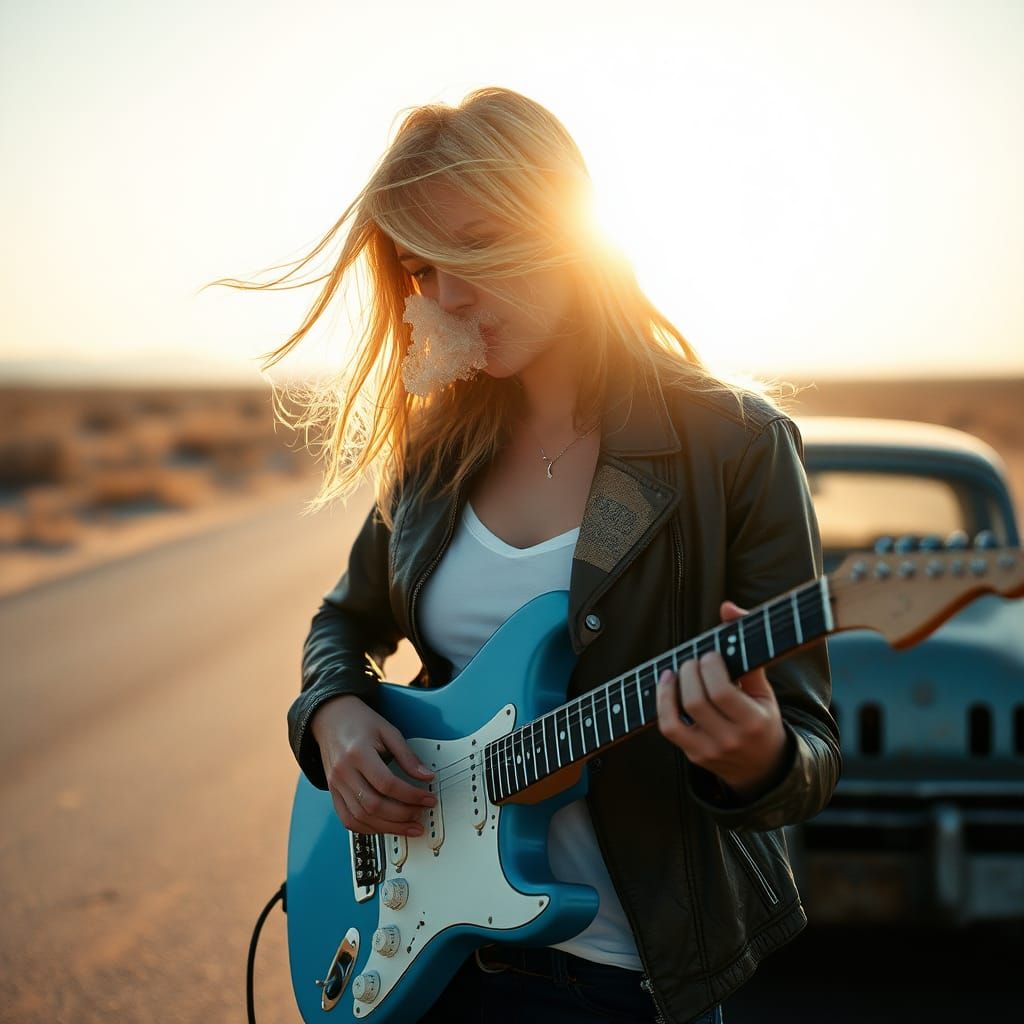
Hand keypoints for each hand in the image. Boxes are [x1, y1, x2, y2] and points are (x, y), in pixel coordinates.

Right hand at [311, 695, 435, 835]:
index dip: (411, 795)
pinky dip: (368, 828)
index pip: (387, 784)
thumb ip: (407, 756)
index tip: (427, 799)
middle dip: (402, 816)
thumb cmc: (360, 722)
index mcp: (358, 753)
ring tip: (408, 826)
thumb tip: (426, 776)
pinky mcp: (333, 792)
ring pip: (360, 817)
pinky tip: (385, 827)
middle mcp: (343, 772)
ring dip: (388, 827)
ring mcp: (336, 785)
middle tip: (421, 815)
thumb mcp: (388, 731)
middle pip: (373, 805)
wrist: (331, 718)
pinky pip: (347, 819)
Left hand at [656, 601, 788, 799]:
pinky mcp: (694, 756)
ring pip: (676, 718)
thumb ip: (747, 648)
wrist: (763, 767)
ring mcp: (709, 751)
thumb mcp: (764, 689)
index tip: (711, 655)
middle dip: (690, 672)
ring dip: (670, 687)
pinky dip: (663, 704)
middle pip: (696, 701)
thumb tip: (727, 607)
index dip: (710, 667)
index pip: (722, 692)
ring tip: (677, 671)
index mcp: (754, 722)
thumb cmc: (763, 719)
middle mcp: (731, 740)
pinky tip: (667, 686)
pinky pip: (669, 728)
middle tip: (695, 661)